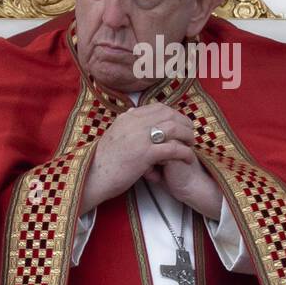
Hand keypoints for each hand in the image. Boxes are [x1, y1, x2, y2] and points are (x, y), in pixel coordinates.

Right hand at [79, 105, 222, 219]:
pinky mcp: (144, 154)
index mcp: (127, 117)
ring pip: (174, 128)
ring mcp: (139, 137)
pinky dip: (184, 152)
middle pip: (169, 114)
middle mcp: (134, 122)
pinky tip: (189, 158)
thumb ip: (126, 125)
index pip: (158, 107)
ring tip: (192, 145)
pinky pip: (172, 148)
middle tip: (191, 133)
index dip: (174, 114)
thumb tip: (134, 112)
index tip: (181, 123)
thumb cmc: (104, 161)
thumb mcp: (114, 135)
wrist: (92, 177)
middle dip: (185, 123)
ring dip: (187, 136)